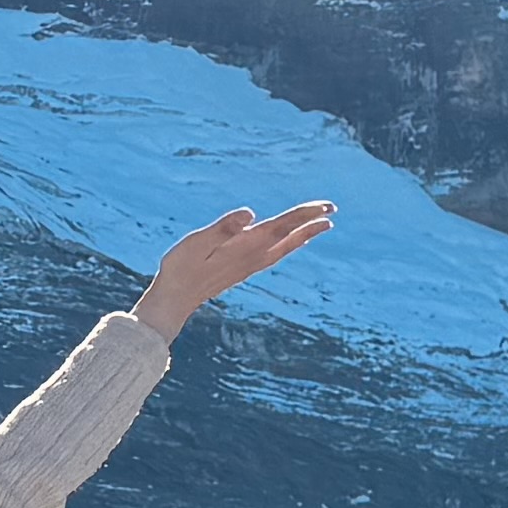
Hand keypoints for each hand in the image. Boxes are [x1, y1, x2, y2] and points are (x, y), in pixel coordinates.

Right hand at [133, 202, 336, 336]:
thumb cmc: (181, 268)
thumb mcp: (198, 242)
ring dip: (304, 234)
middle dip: (311, 222)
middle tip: (332, 209)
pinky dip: (289, 245)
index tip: (325, 207)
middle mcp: (253, 257)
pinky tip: (291, 243)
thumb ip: (224, 228)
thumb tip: (251, 213)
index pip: (281, 226)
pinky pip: (274, 255)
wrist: (174, 300)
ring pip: (285, 247)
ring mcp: (248, 265)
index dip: (304, 215)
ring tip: (322, 225)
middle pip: (289, 237)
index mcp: (245, 246)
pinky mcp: (242, 270)